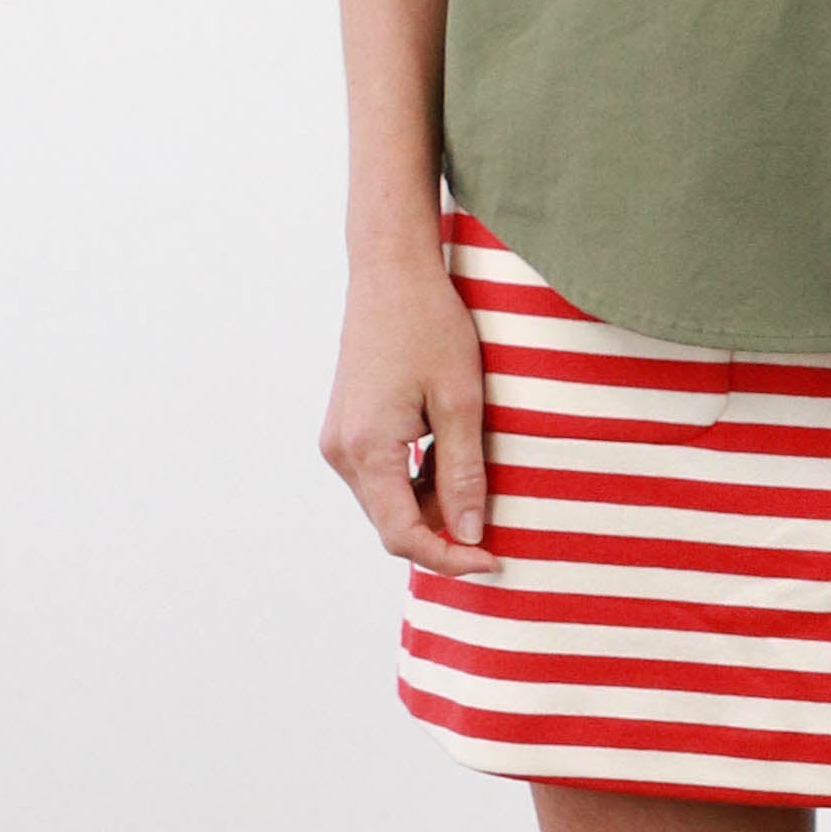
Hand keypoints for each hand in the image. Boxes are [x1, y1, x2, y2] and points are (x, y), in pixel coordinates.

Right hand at [319, 250, 503, 574]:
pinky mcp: (346, 428)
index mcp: (366, 450)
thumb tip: (468, 535)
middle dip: (442, 533)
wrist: (390, 272)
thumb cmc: (428, 325)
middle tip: (492, 525)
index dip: (449, 558)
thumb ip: (463, 474)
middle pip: (392, 524)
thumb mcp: (461, 402)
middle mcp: (340, 452)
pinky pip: (382, 476)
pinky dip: (416, 480)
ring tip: (472, 471)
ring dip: (430, 504)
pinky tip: (447, 453)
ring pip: (387, 502)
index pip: (404, 535)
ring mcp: (338, 440)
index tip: (492, 559)